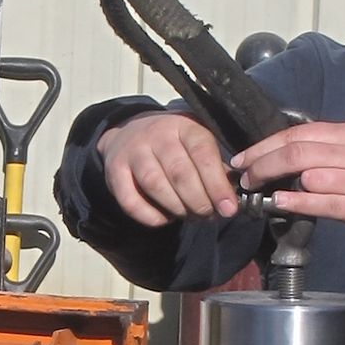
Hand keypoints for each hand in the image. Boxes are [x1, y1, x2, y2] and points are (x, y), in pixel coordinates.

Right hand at [97, 112, 240, 226]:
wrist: (129, 132)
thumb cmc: (174, 144)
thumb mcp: (197, 143)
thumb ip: (215, 166)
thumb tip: (230, 199)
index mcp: (184, 126)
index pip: (202, 153)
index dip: (217, 184)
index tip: (228, 208)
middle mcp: (157, 135)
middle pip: (180, 172)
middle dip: (199, 201)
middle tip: (209, 216)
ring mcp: (133, 152)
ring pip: (155, 185)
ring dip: (177, 208)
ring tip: (190, 216)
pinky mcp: (114, 171)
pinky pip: (130, 201)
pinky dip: (150, 216)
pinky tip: (165, 219)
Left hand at [231, 122, 344, 245]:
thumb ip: (334, 148)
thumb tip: (295, 153)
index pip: (297, 133)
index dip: (264, 145)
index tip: (243, 158)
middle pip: (295, 151)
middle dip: (261, 162)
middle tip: (242, 175)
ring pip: (307, 173)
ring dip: (274, 182)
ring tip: (255, 192)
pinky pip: (324, 202)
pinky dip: (297, 202)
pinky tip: (279, 204)